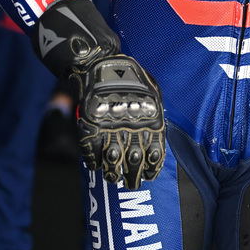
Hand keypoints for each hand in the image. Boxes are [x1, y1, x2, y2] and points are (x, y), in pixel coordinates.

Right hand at [73, 54, 165, 188]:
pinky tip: (96, 166)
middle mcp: (131, 128)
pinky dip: (93, 163)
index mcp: (150, 121)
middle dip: (133, 179)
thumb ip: (156, 114)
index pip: (155, 154)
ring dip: (112, 174)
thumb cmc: (131, 78)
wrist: (101, 64)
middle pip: (133, 163)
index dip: (151, 169)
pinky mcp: (90, 128)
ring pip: (112, 162)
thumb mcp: (152, 92)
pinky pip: (91, 154)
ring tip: (113, 177)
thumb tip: (158, 135)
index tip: (148, 176)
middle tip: (132, 185)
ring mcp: (110, 129)